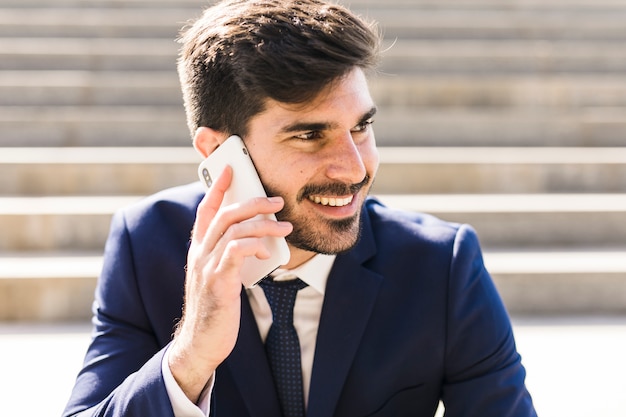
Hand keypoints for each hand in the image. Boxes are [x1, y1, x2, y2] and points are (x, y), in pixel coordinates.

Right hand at [168, 165, 291, 401]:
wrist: (201, 342)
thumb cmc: (215, 308)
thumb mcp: (220, 276)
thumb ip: (231, 256)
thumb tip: (258, 241)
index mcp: (199, 249)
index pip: (206, 210)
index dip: (217, 187)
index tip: (230, 169)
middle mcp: (199, 253)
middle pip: (224, 214)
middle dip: (252, 201)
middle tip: (276, 200)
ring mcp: (206, 266)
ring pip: (232, 229)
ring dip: (262, 224)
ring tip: (285, 226)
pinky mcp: (218, 282)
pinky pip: (235, 252)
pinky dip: (253, 246)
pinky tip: (266, 252)